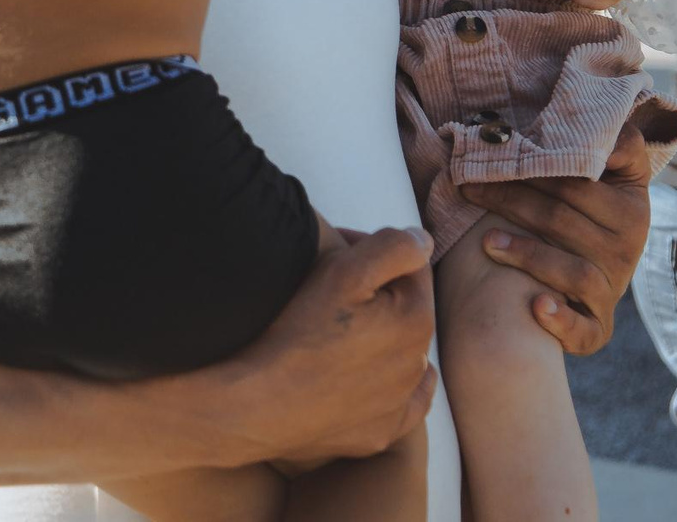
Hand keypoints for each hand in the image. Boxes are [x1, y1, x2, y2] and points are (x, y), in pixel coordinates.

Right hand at [215, 226, 435, 465]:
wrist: (253, 402)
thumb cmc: (296, 330)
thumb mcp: (344, 270)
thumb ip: (395, 248)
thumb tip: (423, 242)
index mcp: (416, 321)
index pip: (409, 269)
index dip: (372, 252)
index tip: (336, 252)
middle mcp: (416, 366)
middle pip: (404, 311)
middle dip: (377, 294)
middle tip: (328, 287)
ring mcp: (398, 405)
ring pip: (400, 355)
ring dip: (380, 336)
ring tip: (336, 330)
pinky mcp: (378, 435)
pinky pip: (398, 405)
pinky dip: (387, 387)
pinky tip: (365, 376)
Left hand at [464, 124, 654, 354]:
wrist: (608, 274)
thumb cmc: (599, 211)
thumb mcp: (620, 174)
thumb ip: (618, 144)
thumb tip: (606, 135)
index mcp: (630, 206)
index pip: (577, 184)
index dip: (534, 167)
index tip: (493, 153)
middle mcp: (625, 249)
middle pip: (562, 221)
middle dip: (511, 201)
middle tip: (467, 187)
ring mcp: (612, 288)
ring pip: (570, 271)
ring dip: (527, 256)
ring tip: (487, 242)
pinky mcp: (600, 326)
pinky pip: (585, 329)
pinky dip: (563, 322)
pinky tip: (536, 308)